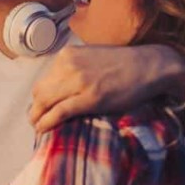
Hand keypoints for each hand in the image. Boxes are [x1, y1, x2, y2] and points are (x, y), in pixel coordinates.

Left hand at [29, 44, 184, 133]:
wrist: (149, 66)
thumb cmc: (123, 65)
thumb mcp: (92, 58)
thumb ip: (74, 69)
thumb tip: (60, 89)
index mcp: (68, 55)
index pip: (44, 79)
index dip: (39, 97)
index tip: (40, 108)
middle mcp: (69, 65)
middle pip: (39, 92)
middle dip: (35, 109)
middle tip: (36, 120)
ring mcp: (79, 81)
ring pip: (45, 102)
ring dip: (37, 117)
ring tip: (38, 127)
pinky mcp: (90, 98)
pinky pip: (59, 111)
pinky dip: (47, 122)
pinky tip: (43, 129)